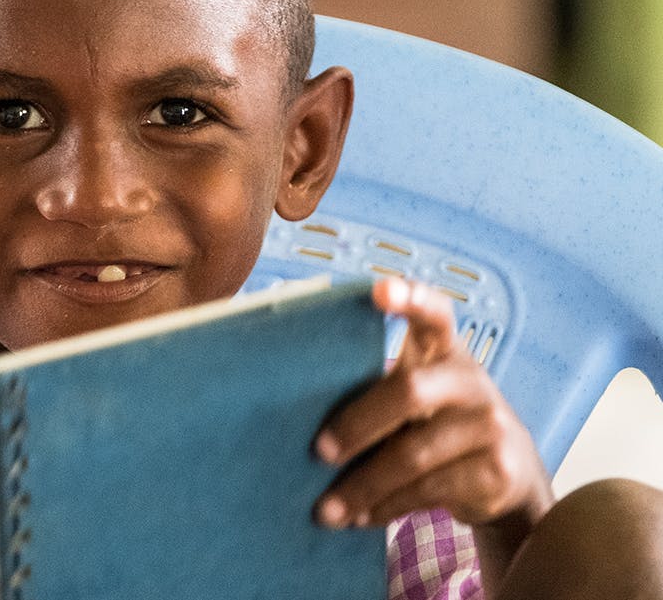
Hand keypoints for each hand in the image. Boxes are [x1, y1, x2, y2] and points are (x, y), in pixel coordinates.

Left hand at [313, 279, 552, 532]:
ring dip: (363, 485)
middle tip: (318, 452)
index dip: (409, 296)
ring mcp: (489, 424)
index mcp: (443, 349)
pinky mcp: (496, 470)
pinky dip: (388, 506)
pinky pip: (429, 490)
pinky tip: (361, 517)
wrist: (509, 473)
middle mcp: (470, 379)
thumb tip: (297, 400)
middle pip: (408, 391)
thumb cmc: (437, 421)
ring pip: (414, 454)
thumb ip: (380, 384)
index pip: (433, 312)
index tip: (379, 290)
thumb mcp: (418, 391)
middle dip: (357, 424)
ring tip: (326, 509)